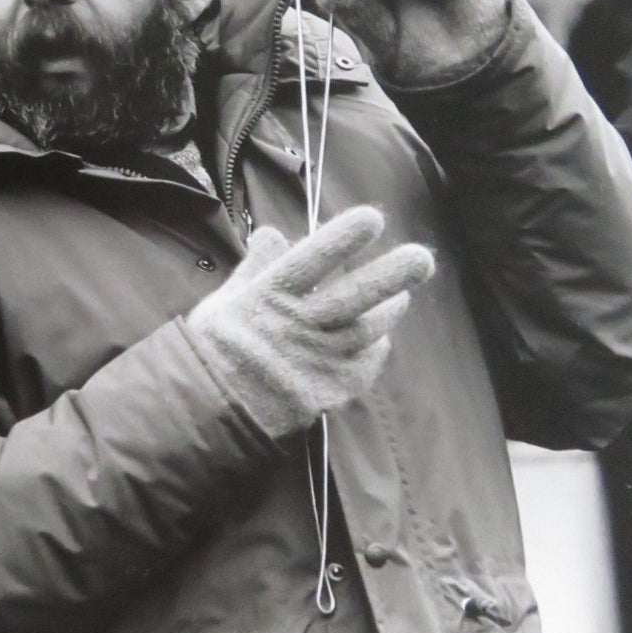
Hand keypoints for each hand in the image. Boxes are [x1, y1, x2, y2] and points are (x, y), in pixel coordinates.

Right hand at [185, 205, 434, 437]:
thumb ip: (255, 267)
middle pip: (355, 296)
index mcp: (269, 298)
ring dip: (389, 310)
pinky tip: (380, 340)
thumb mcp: (224, 300)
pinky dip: (375, 349)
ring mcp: (316, 360)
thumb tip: (272, 232)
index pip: (312, 260)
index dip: (344, 238)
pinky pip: (363, 366)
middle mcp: (298, 326)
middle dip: (392, 275)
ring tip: (403, 296)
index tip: (373, 219)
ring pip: (367, 330)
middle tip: (422, 258)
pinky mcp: (326, 390)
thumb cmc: (212, 350)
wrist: (209, 413)